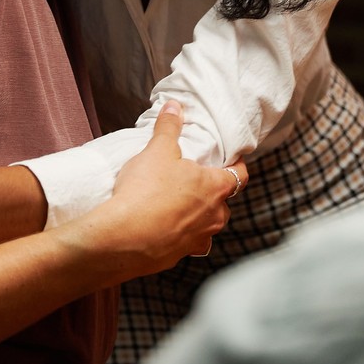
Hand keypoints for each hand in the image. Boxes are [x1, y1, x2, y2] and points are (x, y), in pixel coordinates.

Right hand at [64, 102, 241, 278]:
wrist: (123, 238)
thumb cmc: (145, 192)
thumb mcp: (157, 151)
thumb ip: (168, 128)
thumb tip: (174, 107)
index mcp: (215, 188)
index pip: (240, 176)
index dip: (237, 166)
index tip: (232, 161)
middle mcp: (213, 217)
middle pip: (224, 204)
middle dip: (214, 193)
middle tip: (196, 181)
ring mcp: (198, 240)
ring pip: (207, 227)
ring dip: (197, 217)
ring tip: (176, 205)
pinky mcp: (178, 256)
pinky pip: (186, 243)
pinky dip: (178, 235)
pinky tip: (160, 226)